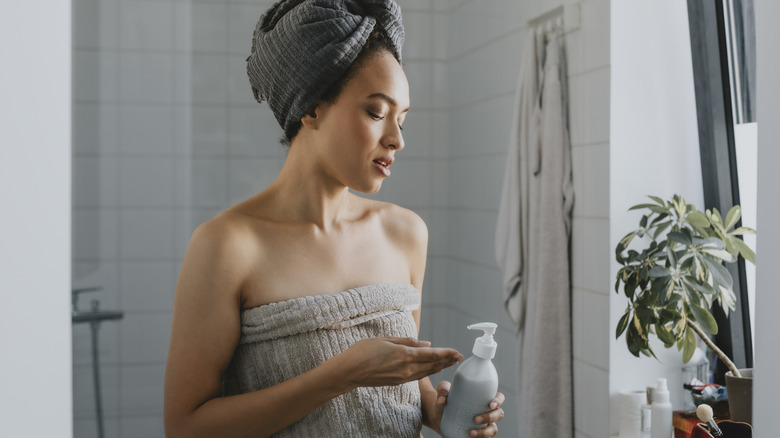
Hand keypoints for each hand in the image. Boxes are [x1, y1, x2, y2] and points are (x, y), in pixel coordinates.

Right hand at [340, 337, 462, 388]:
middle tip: (460, 357)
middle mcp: (406, 368)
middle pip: (432, 365)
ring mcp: (402, 377)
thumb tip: (426, 344)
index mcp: (404, 355)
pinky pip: (417, 376)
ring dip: (440, 367)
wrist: (349, 372)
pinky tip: (433, 369)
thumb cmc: (363, 351)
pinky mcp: (397, 382)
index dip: (446, 353)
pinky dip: (428, 372)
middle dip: (447, 360)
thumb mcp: (385, 339)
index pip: (431, 354)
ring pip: (426, 372)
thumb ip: (407, 341)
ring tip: (451, 362)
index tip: (457, 351)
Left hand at [435, 381, 505, 436]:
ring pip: (493, 429)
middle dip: (490, 417)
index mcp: (483, 398)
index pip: (499, 397)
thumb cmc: (446, 399)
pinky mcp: (478, 434)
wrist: (438, 414)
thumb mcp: (444, 391)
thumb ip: (443, 390)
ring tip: (470, 433)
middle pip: (499, 414)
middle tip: (475, 419)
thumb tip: (442, 400)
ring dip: (484, 433)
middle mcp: (486, 411)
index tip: (490, 405)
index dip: (498, 401)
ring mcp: (484, 424)